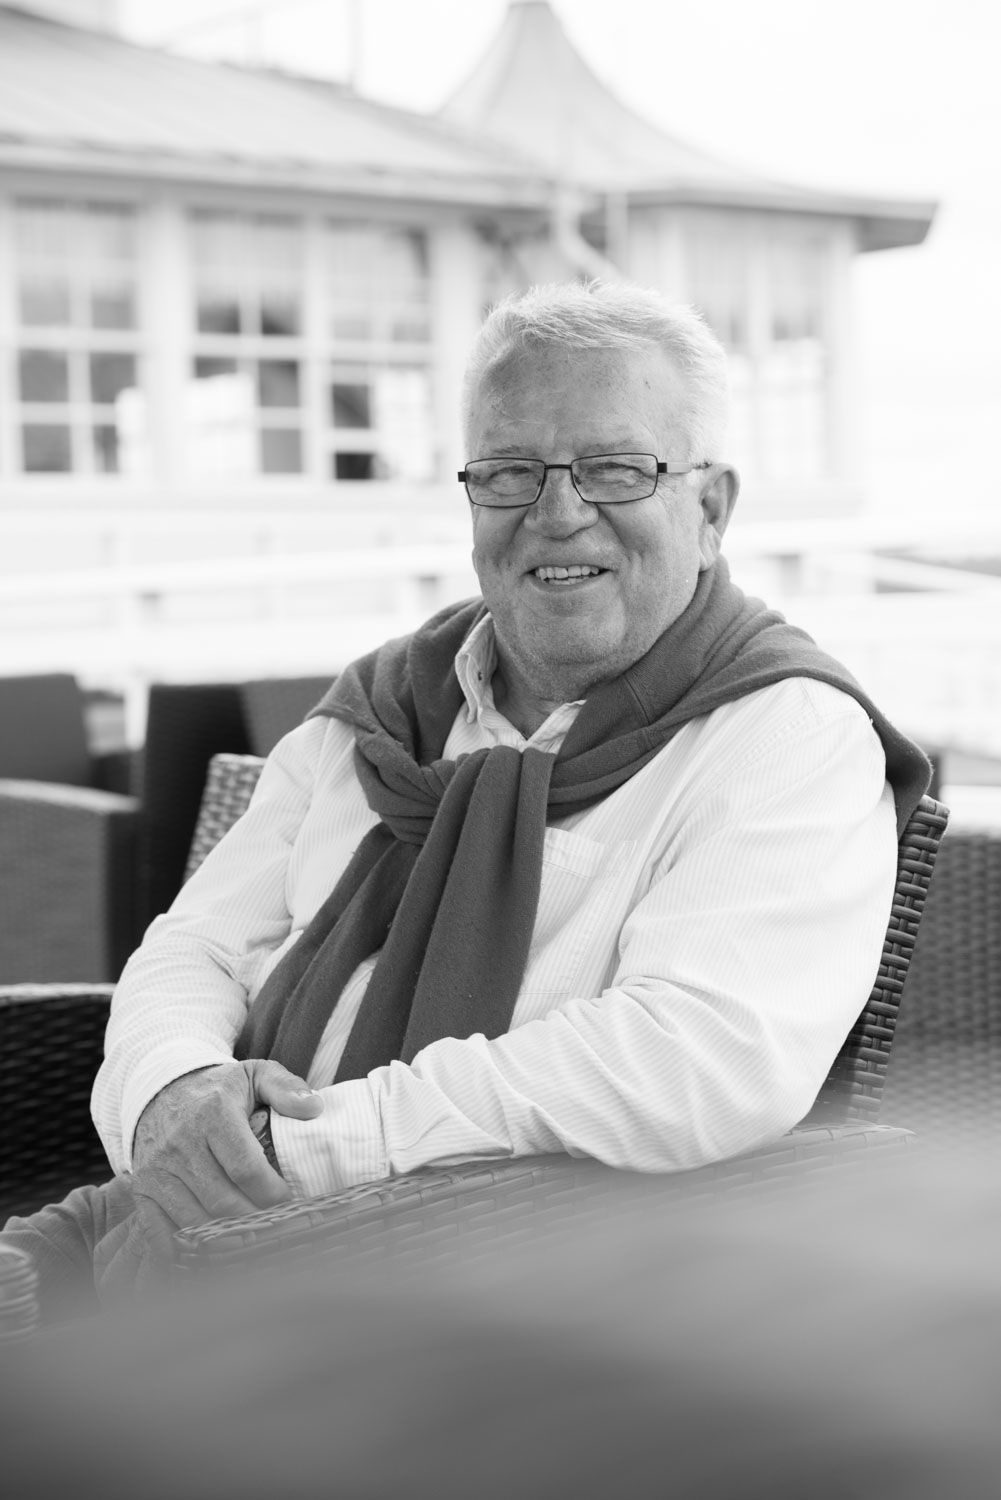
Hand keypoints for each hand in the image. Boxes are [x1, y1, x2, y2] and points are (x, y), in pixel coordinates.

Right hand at [131, 1059, 323, 1257]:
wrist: (162, 1089)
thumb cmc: (219, 1089)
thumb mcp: (255, 1074)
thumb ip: (286, 1087)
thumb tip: (314, 1108)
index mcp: (213, 1113)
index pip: (245, 1166)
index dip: (271, 1193)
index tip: (290, 1202)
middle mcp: (180, 1143)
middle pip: (222, 1200)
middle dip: (254, 1221)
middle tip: (278, 1230)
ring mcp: (157, 1169)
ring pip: (193, 1220)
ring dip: (225, 1239)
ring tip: (253, 1242)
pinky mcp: (143, 1189)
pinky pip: (158, 1232)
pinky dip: (183, 1250)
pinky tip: (211, 1252)